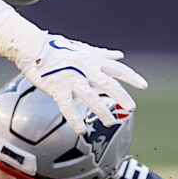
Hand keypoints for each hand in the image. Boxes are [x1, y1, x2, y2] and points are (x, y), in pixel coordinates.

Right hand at [16, 35, 147, 134]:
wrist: (33, 48)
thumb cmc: (59, 48)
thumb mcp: (84, 49)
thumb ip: (103, 55)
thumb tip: (120, 55)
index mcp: (93, 60)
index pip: (117, 69)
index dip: (131, 77)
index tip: (144, 86)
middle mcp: (85, 69)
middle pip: (107, 83)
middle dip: (121, 95)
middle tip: (132, 107)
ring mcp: (71, 78)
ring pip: (89, 95)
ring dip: (101, 109)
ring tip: (110, 122)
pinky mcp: (57, 88)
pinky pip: (67, 106)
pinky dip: (74, 118)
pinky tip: (82, 130)